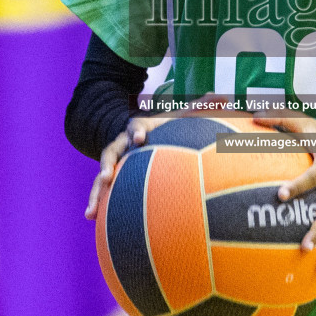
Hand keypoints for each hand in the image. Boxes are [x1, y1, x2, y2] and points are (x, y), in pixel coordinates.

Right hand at [85, 95, 232, 219]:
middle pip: (110, 152)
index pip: (135, 127)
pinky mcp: (112, 177)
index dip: (136, 131)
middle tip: (106, 176)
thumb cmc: (168, 128)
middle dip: (107, 164)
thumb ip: (201, 108)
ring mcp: (115, 161)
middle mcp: (122, 144)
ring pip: (101, 175)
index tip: (140, 139)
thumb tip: (224, 97)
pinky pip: (102, 190)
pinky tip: (91, 219)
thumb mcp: (182, 117)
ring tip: (91, 211)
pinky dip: (97, 203)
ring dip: (96, 192)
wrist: (146, 136)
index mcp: (140, 129)